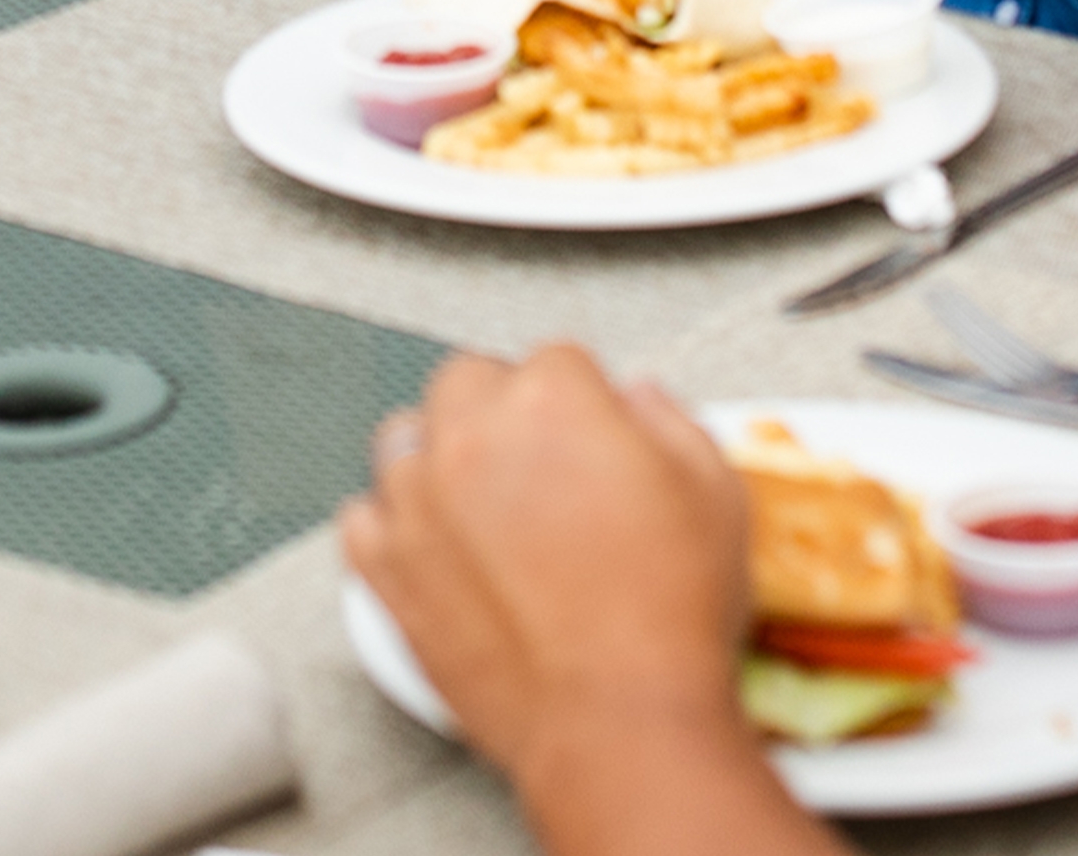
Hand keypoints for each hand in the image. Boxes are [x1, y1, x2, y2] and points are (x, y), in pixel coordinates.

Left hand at [342, 349, 753, 781]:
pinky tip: (434, 544)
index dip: (582, 397)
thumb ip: (669, 421)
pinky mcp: (388, 570)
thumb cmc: (668, 617)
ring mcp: (420, 503)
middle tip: (537, 460)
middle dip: (501, 408)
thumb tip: (639, 400)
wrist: (617, 719)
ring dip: (439, 455)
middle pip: (467, 381)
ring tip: (481, 499)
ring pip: (404, 439)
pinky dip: (391, 523)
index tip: (591, 429)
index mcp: (553, 401)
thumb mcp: (715, 490)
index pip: (555, 359)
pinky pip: (362, 518)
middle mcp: (473, 437)